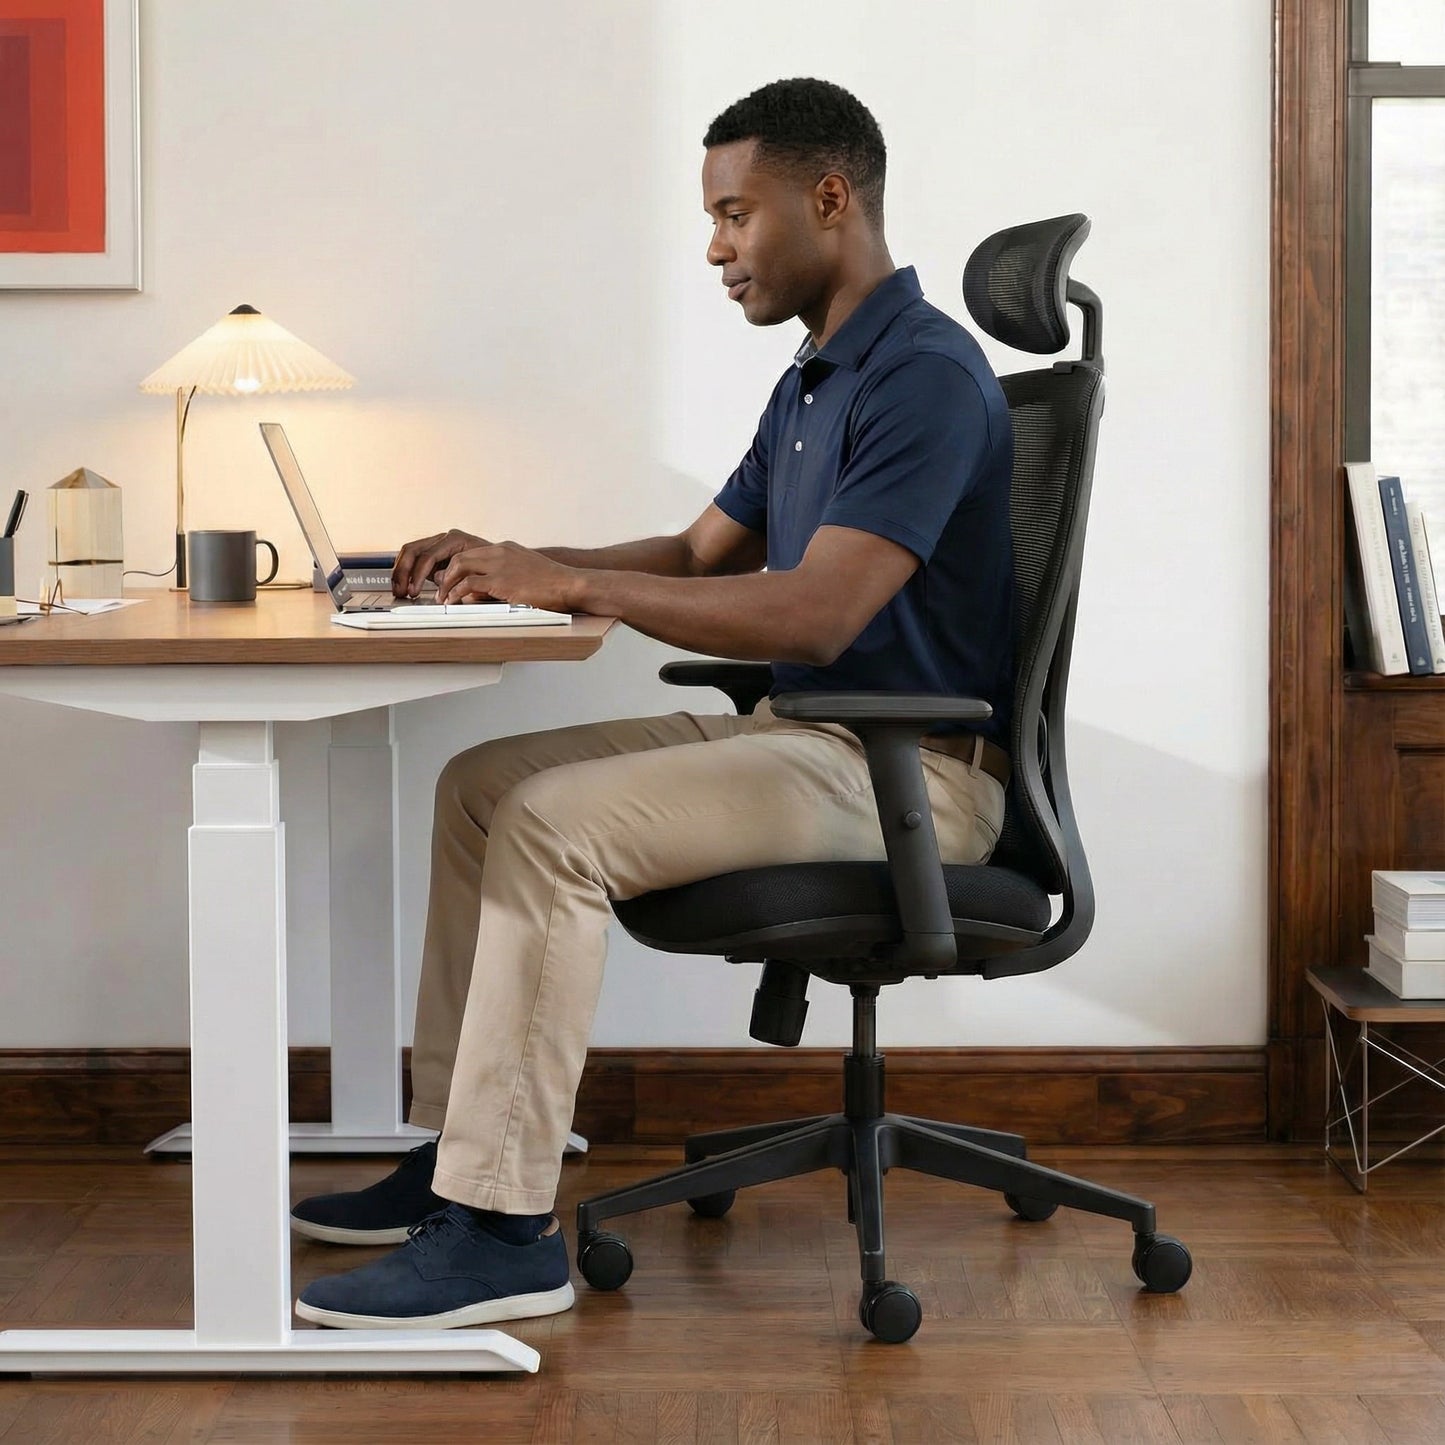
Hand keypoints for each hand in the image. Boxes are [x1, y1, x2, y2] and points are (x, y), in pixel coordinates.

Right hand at [392, 530, 486, 597]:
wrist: (503, 565)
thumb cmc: (493, 569)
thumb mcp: (477, 575)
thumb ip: (457, 577)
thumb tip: (439, 581)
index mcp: (455, 539)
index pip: (428, 555)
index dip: (417, 575)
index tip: (413, 591)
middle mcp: (444, 539)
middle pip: (412, 550)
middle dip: (403, 572)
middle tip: (400, 591)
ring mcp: (438, 546)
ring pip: (409, 553)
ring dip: (400, 572)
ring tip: (398, 590)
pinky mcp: (434, 556)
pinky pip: (413, 559)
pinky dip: (406, 572)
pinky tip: (403, 587)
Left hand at [435, 540, 581, 611]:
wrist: (570, 584)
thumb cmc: (553, 584)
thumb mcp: (526, 572)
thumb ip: (506, 576)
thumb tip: (487, 590)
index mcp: (505, 549)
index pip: (471, 552)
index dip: (455, 567)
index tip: (448, 581)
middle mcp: (500, 552)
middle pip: (460, 556)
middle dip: (444, 573)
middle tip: (439, 589)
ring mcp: (500, 565)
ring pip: (459, 566)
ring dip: (446, 584)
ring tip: (443, 598)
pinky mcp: (501, 581)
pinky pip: (469, 584)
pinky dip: (456, 593)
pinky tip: (454, 602)